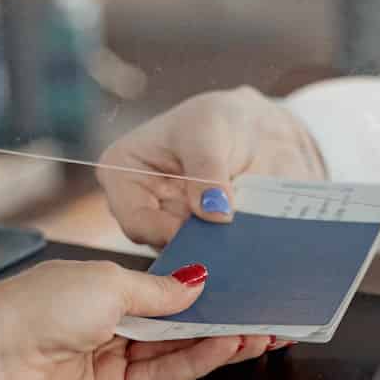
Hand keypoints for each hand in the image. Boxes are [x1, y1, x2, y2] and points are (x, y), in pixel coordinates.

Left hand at [0, 258, 277, 379]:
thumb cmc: (35, 309)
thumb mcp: (106, 284)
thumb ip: (159, 291)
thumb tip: (199, 283)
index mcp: (98, 289)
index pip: (162, 292)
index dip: (204, 292)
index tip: (244, 288)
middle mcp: (106, 326)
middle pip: (174, 324)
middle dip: (221, 319)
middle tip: (267, 313)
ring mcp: (110, 363)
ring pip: (175, 352)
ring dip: (219, 342)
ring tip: (261, 332)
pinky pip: (162, 378)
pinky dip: (197, 362)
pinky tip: (228, 347)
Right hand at [100, 86, 328, 247]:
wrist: (256, 132)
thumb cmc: (219, 119)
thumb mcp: (208, 131)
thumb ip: (207, 169)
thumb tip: (215, 213)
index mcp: (123, 174)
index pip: (135, 220)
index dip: (165, 232)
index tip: (202, 229)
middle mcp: (142, 209)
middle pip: (159, 246)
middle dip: (193, 249)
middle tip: (225, 248)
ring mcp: (172, 229)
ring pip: (187, 258)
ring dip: (216, 255)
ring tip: (244, 248)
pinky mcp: (200, 243)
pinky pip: (213, 260)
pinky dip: (232, 257)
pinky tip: (253, 252)